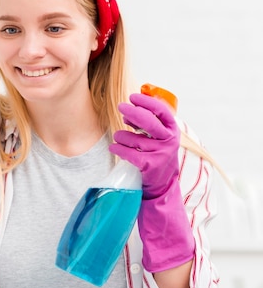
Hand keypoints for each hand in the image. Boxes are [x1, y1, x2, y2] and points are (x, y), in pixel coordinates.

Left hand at [109, 93, 194, 272]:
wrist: (161, 191)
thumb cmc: (155, 161)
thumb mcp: (157, 141)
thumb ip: (148, 126)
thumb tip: (128, 110)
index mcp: (173, 132)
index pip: (162, 111)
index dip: (147, 102)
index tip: (133, 97)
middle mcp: (169, 142)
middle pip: (149, 121)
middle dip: (133, 112)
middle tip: (120, 107)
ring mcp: (160, 154)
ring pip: (132, 137)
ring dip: (121, 136)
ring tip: (119, 139)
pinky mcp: (149, 167)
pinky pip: (128, 152)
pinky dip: (118, 149)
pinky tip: (114, 148)